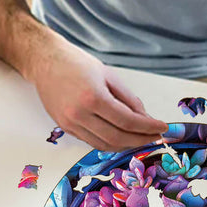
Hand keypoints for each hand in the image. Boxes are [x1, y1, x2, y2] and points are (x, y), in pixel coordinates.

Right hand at [27, 33, 167, 150]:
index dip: (148, 127)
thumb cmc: (76, 63)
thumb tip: (145, 118)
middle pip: (117, 138)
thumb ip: (129, 99)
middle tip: (155, 137)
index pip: (128, 121)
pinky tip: (122, 137)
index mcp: (93, 97)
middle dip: (140, 140)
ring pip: (104, 145)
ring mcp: (70, 124)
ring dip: (126, 145)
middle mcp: (79, 114)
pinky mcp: (65, 128)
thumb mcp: (109, 75)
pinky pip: (92, 142)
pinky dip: (110, 143)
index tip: (162, 127)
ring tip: (141, 138)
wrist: (45, 62)